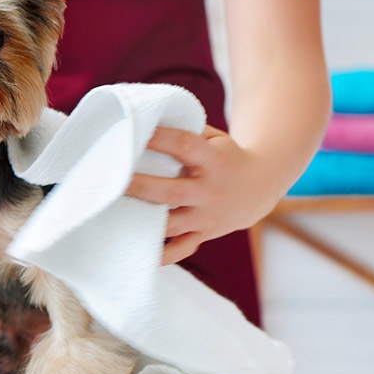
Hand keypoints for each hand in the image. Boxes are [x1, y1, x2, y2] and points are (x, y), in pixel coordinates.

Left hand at [125, 125, 282, 265]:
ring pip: (173, 225)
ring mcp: (207, 216)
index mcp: (213, 160)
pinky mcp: (204, 234)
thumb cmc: (225, 157)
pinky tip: (140, 251)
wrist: (258, 188)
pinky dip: (162, 255)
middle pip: (172, 191)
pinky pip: (181, 249)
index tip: (135, 132)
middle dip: (141, 187)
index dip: (160, 138)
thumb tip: (146, 119)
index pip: (185, 146)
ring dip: (144, 222)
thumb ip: (187, 131)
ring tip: (115, 215)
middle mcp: (210, 191)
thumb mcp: (214, 138)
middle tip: (114, 180)